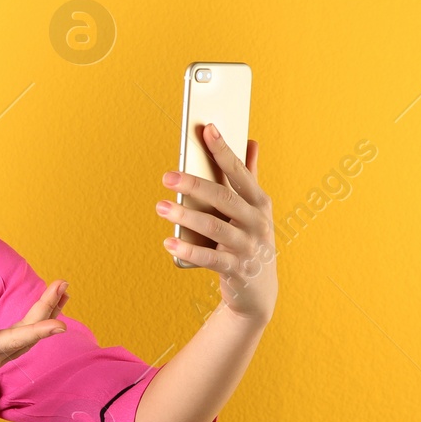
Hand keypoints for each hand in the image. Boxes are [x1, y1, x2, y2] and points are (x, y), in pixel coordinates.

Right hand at [0, 279, 71, 395]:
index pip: (15, 339)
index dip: (39, 330)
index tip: (60, 325)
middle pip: (27, 334)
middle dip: (48, 309)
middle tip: (63, 284)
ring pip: (28, 337)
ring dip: (46, 314)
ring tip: (63, 293)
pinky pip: (22, 338)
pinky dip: (37, 323)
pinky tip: (45, 312)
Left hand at [158, 123, 277, 326]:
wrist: (259, 292)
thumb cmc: (250, 240)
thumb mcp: (254, 210)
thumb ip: (250, 176)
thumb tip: (251, 141)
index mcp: (259, 202)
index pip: (239, 172)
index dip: (224, 150)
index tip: (207, 129)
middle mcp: (256, 222)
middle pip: (224, 198)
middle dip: (195, 184)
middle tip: (167, 177)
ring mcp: (248, 247)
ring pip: (214, 227)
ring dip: (186, 216)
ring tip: (161, 207)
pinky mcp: (236, 270)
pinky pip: (209, 258)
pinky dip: (188, 251)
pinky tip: (168, 243)